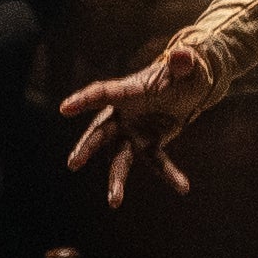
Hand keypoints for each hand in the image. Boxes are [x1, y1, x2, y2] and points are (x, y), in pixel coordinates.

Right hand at [60, 40, 217, 207]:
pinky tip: (183, 186)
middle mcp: (125, 113)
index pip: (102, 93)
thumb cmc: (185, 72)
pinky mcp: (149, 144)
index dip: (83, 100)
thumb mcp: (187, 66)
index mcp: (129, 90)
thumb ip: (183, 62)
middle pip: (101, 131)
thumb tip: (183, 56)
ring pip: (119, 156)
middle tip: (73, 163)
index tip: (65, 108)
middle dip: (87, 147)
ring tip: (114, 201)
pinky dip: (169, 174)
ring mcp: (134, 131)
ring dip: (116, 178)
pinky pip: (156, 162)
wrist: (192, 86)